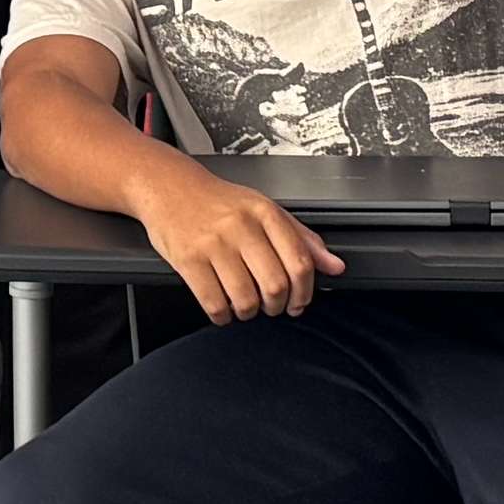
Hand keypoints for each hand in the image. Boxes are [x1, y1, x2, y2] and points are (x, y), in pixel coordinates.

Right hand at [142, 167, 339, 323]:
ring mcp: (213, 244)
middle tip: (272, 306)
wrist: (169, 187)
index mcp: (265, 213)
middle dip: (277, 307)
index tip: (299, 302)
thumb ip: (301, 238)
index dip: (305, 292)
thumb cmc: (217, 201)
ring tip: (245, 305)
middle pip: (275, 285)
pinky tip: (222, 307)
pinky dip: (222, 315)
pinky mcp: (188, 259)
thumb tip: (334, 266)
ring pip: (245, 299)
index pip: (300, 262)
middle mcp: (241, 227)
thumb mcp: (264, 209)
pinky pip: (213, 303)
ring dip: (249, 312)